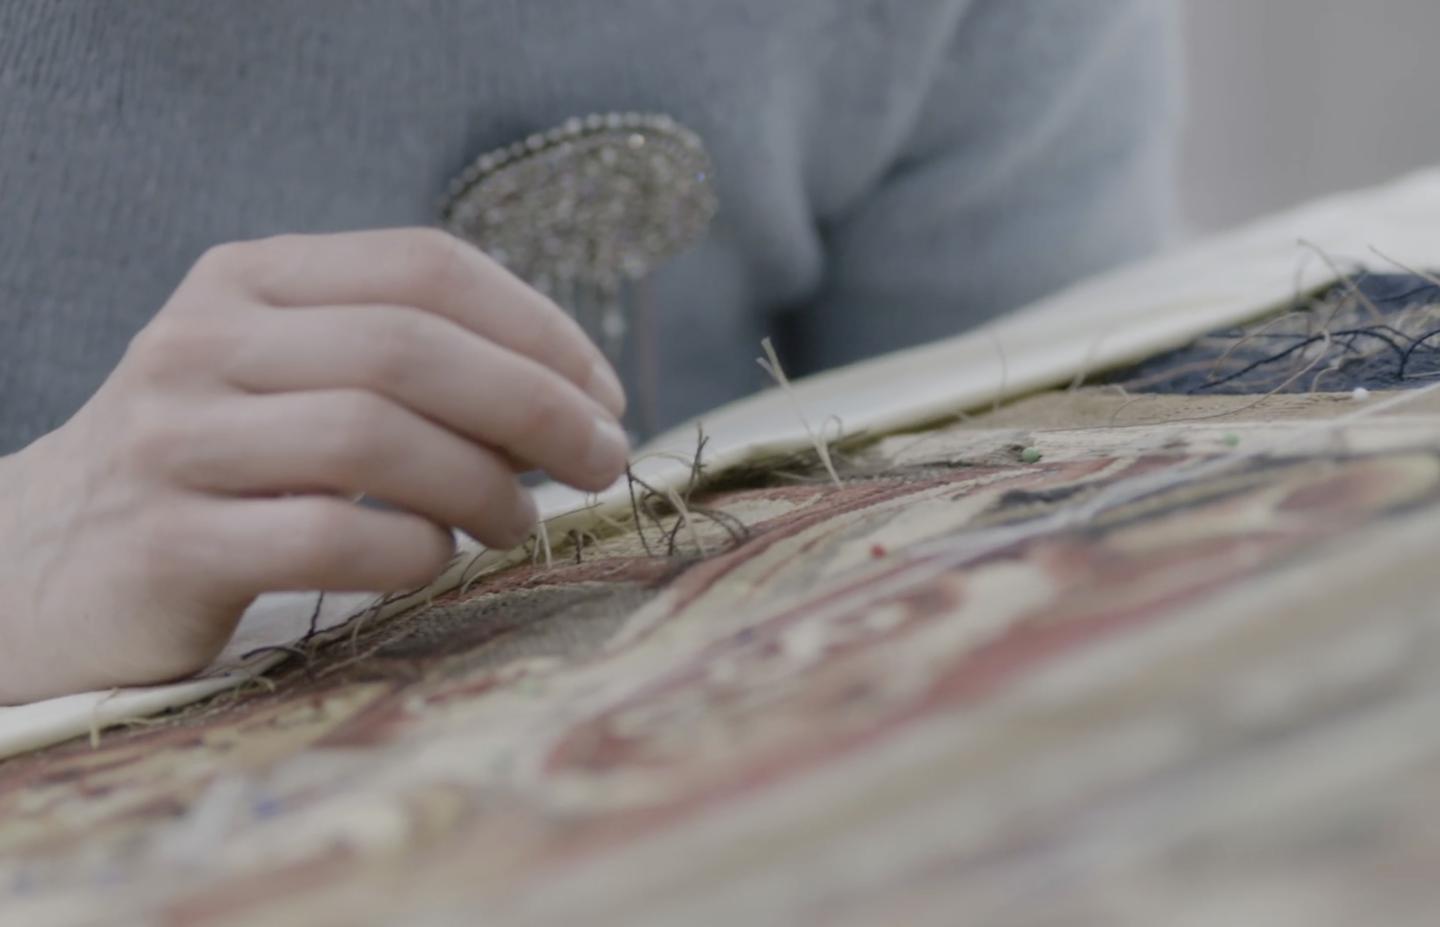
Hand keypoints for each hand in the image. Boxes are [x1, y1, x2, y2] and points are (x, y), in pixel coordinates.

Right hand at [0, 229, 627, 702]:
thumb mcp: (291, 380)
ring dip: (484, 485)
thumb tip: (569, 400)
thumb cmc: (214, 470)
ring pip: (371, 436)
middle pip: (409, 347)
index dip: (538, 328)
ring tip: (522, 523)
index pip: (424, 266)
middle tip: (602, 462)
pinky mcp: (163, 543)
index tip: (604, 395)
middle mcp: (203, 341)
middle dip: (536, 405)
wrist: (43, 565)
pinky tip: (432, 562)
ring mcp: (173, 439)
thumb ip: (406, 367)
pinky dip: (411, 552)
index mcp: (250, 279)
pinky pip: (326, 536)